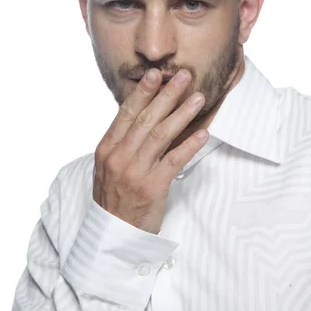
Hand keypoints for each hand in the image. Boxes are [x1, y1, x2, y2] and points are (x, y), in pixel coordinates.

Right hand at [93, 68, 208, 233]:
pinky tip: (204, 134)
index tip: (156, 75)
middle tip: (183, 76)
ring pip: (162, 135)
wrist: (112, 235)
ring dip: (182, 114)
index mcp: (107, 148)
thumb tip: (140, 117)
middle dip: (167, 95)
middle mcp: (119, 157)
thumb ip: (122, 143)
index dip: (143, 93)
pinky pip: (175, 160)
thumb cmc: (114, 199)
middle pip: (147, 118)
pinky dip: (190, 145)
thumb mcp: (108, 168)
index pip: (127, 113)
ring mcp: (135, 172)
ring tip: (198, 98)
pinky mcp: (152, 187)